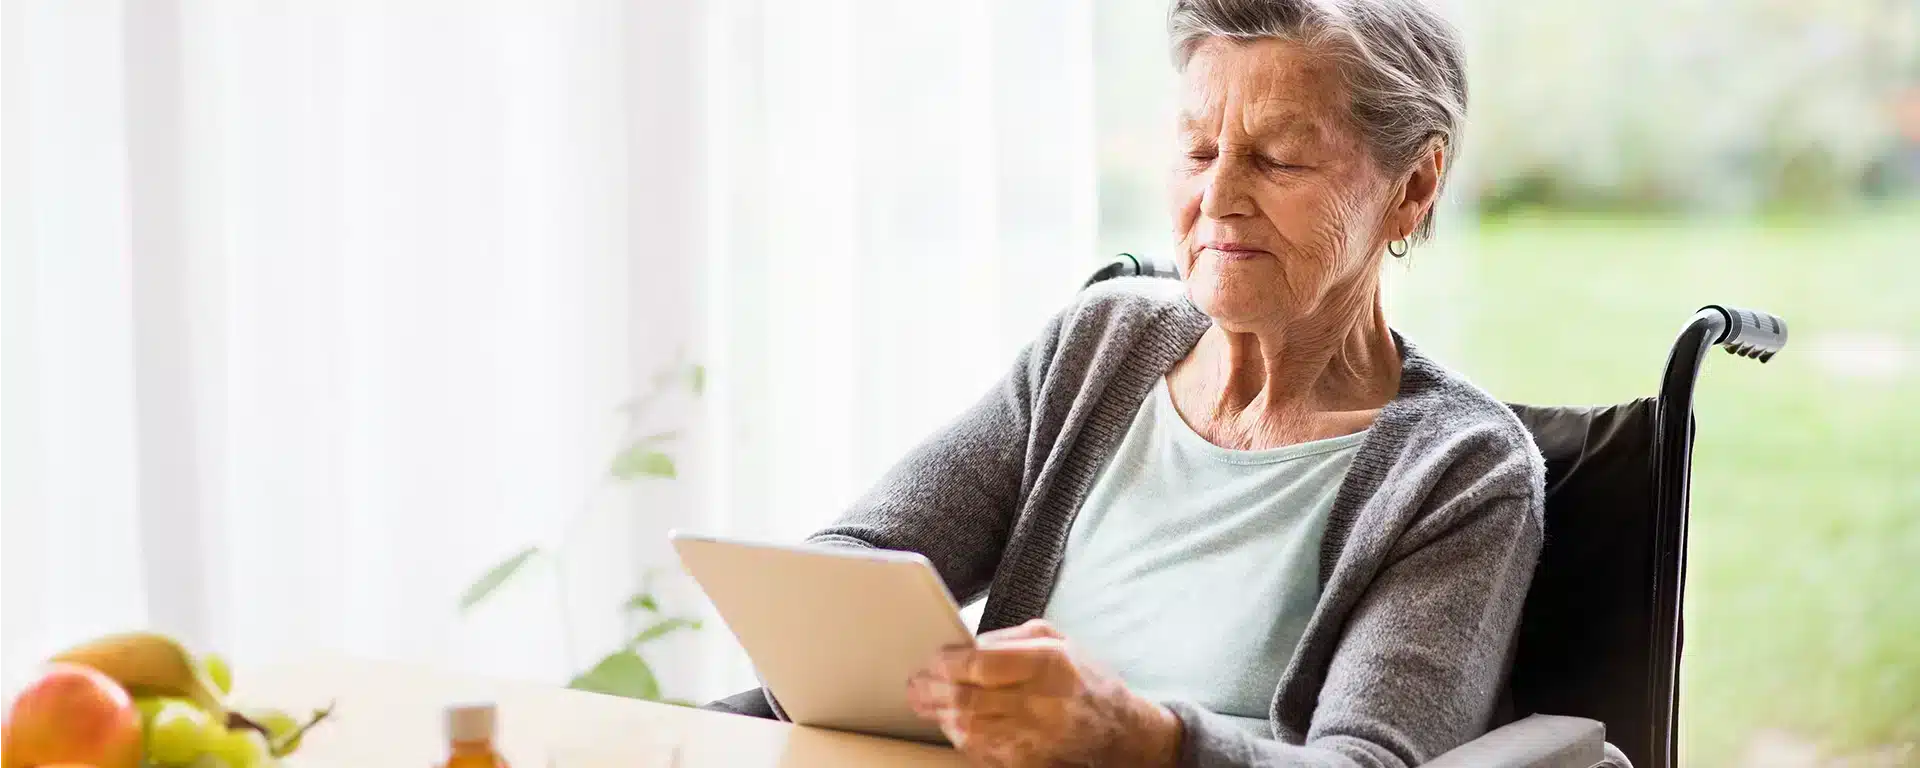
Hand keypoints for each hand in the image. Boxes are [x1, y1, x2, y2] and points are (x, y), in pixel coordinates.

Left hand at [906, 619, 1182, 767]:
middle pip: (969, 699)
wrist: (1119, 730)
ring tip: (925, 702)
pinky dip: (961, 738)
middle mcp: (1040, 701)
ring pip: (970, 729)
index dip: (949, 663)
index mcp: (1047, 663)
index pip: (982, 665)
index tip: (934, 659)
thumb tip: (969, 645)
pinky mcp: (1029, 761)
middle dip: (933, 690)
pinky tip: (951, 725)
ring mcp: (1034, 736)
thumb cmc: (1083, 679)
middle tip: (916, 684)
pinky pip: (982, 752)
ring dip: (941, 715)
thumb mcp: (1056, 640)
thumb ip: (1010, 639)